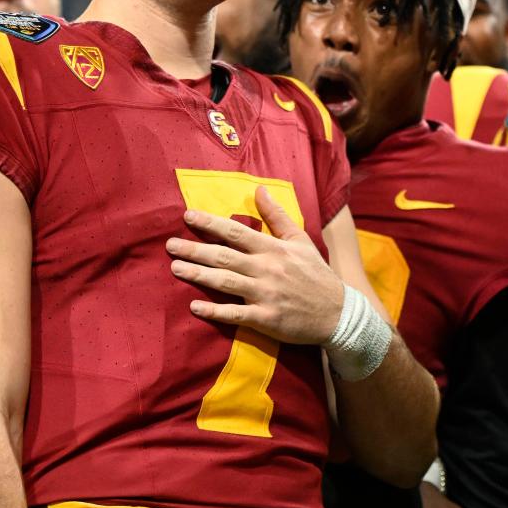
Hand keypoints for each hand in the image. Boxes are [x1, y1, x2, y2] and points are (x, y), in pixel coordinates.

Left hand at [166, 185, 342, 344]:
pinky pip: (236, 314)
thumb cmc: (315, 274)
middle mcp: (267, 269)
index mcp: (273, 249)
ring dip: (198, 275)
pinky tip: (194, 308)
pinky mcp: (266, 319)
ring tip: (175, 268)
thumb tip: (260, 189)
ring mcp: (266, 295)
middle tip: (169, 245)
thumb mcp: (300, 240)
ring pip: (226, 282)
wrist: (338, 313)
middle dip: (195, 249)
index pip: (236, 232)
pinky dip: (214, 311)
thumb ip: (277, 216)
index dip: (210, 223)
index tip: (187, 216)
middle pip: (224, 256)